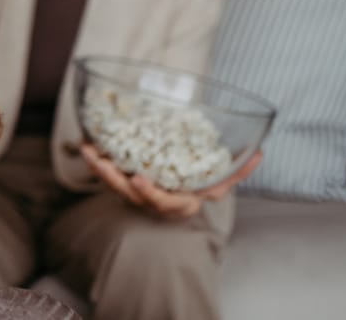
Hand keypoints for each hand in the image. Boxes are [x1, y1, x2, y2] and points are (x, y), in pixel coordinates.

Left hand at [81, 143, 262, 218]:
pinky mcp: (123, 185)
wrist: (179, 198)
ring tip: (87, 148)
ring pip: (114, 185)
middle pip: (129, 195)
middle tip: (100, 160)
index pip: (164, 203)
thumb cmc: (198, 189)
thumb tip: (259, 153)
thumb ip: (237, 171)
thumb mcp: (219, 184)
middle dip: (112, 178)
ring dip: (99, 168)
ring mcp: (137, 196)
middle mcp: (154, 203)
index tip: (138, 179)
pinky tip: (86, 142)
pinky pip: (107, 176)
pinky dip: (96, 161)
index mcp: (179, 203)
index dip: (150, 193)